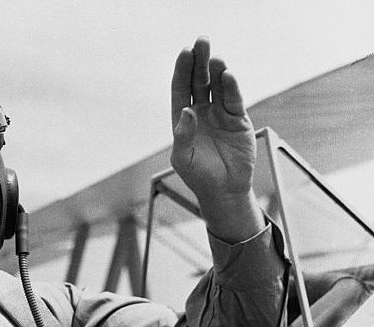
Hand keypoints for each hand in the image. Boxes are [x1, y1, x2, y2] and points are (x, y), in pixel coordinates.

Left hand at [170, 36, 263, 242]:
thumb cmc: (198, 176)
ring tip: (215, 58)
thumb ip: (182, 135)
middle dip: (199, 62)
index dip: (182, 70)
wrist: (223, 191)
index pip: (180, 88)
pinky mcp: (238, 120)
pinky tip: (228, 76)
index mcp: (183, 118)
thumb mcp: (182, 157)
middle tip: (202, 42)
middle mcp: (201, 112)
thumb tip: (187, 111)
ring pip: (217, 86)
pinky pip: (234, 100)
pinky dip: (231, 87)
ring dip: (216, 71)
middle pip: (199, 81)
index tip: (184, 53)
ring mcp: (220, 114)